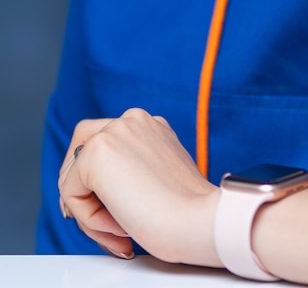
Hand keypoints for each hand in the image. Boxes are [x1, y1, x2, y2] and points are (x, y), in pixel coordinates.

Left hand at [58, 108, 221, 266]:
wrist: (196, 219)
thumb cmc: (184, 212)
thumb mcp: (157, 179)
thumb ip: (130, 171)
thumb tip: (90, 191)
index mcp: (151, 125)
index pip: (105, 146)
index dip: (100, 184)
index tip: (117, 214)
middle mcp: (132, 120)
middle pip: (79, 153)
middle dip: (84, 192)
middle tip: (107, 222)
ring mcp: (113, 131)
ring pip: (73, 176)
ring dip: (89, 210)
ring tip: (121, 228)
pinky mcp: (96, 152)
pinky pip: (70, 194)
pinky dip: (88, 219)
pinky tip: (120, 223)